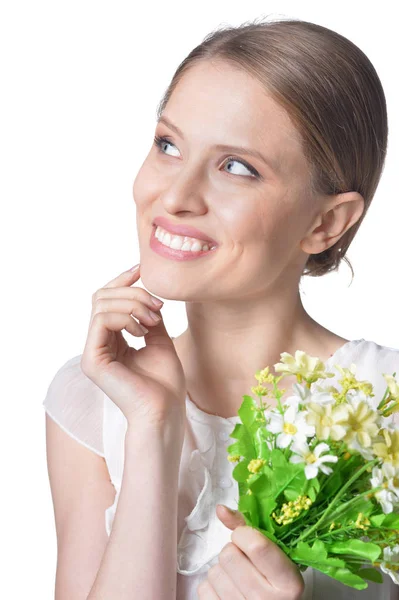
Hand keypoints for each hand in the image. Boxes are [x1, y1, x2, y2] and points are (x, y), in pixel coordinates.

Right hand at [81, 265, 186, 431]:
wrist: (165, 411)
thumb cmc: (165, 383)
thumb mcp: (160, 339)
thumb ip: (148, 316)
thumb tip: (145, 293)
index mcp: (112, 341)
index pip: (107, 301)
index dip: (121, 281)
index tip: (140, 268)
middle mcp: (98, 345)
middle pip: (102, 297)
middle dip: (133, 293)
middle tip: (158, 307)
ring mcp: (93, 353)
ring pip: (101, 305)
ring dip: (133, 304)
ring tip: (154, 320)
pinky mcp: (92, 360)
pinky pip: (101, 319)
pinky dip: (126, 316)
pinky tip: (143, 330)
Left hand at [197, 505, 303, 598]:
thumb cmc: (274, 583)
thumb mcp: (275, 557)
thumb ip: (250, 529)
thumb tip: (221, 509)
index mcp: (289, 583)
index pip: (255, 546)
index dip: (243, 534)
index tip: (246, 537)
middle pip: (228, 555)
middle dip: (233, 551)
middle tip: (244, 560)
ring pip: (214, 571)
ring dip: (222, 569)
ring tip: (237, 576)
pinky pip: (204, 588)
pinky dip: (212, 585)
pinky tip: (227, 589)